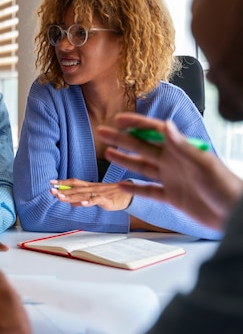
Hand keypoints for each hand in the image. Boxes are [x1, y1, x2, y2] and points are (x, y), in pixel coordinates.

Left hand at [50, 179, 132, 209]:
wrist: (127, 195)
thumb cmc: (109, 195)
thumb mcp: (94, 196)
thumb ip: (82, 199)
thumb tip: (71, 202)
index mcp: (88, 186)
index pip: (73, 183)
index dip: (62, 182)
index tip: (51, 182)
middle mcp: (92, 188)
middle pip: (75, 188)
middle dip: (63, 190)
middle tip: (52, 190)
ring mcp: (98, 193)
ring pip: (83, 194)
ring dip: (71, 196)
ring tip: (61, 197)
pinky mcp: (106, 199)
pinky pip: (97, 200)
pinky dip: (89, 201)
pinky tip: (82, 204)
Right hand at [97, 113, 242, 228]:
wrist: (234, 215)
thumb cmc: (226, 187)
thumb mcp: (204, 164)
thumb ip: (182, 146)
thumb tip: (166, 126)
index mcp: (180, 150)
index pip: (155, 131)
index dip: (137, 124)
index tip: (119, 119)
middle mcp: (173, 162)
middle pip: (142, 147)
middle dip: (121, 139)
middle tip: (103, 132)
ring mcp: (171, 179)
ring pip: (142, 166)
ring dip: (125, 159)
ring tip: (108, 152)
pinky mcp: (172, 197)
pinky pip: (149, 190)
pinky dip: (135, 188)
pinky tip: (122, 184)